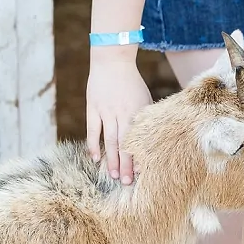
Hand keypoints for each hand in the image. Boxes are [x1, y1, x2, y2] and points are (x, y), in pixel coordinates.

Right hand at [86, 59, 152, 183]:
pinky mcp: (93, 108)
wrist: (112, 60)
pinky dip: (94, 145)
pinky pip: (93, 130)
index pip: (139, 139)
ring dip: (111, 159)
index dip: (139, 156)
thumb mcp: (144, 98)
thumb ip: (145, 117)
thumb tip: (151, 139)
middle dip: (126, 164)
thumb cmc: (131, 82)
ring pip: (109, 140)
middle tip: (127, 182)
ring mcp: (106, 111)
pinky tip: (95, 158)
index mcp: (138, 111)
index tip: (141, 173)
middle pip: (124, 143)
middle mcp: (122, 113)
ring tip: (114, 175)